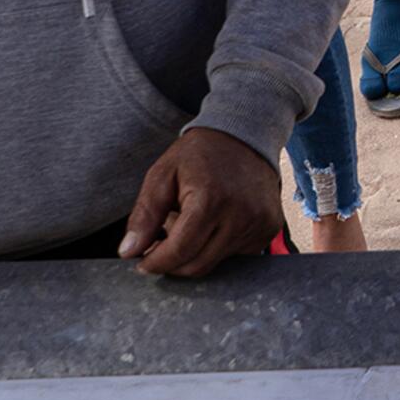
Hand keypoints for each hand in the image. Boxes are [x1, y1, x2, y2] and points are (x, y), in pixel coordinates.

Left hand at [120, 126, 280, 277]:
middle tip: (164, 240)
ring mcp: (259, 223)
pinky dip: (219, 248)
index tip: (142, 261)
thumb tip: (128, 252)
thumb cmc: (201, 153)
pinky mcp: (270, 228)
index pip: (178, 253)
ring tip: (192, 224)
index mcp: (210, 200)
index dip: (155, 263)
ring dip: (196, 253)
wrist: (246, 133)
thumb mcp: (163, 174)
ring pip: (216, 264)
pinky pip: (238, 256)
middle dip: (173, 262)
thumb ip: (145, 215)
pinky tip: (215, 224)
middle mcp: (240, 215)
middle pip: (197, 266)